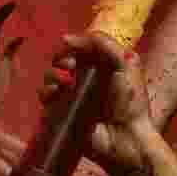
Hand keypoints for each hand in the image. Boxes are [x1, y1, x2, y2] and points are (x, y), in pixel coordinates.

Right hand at [39, 31, 153, 171]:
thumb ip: (105, 44)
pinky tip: (55, 93)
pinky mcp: (62, 111)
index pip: (80, 46)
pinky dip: (46, 91)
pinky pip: (45, 96)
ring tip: (66, 82)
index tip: (69, 44)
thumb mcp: (126, 64)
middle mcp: (85, 78)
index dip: (73, 43)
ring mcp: (72, 95)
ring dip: (53, 74)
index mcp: (102, 65)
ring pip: (50, 75)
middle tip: (71, 67)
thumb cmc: (131, 102)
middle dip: (62, 58)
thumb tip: (67, 37)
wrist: (125, 138)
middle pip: (62, 58)